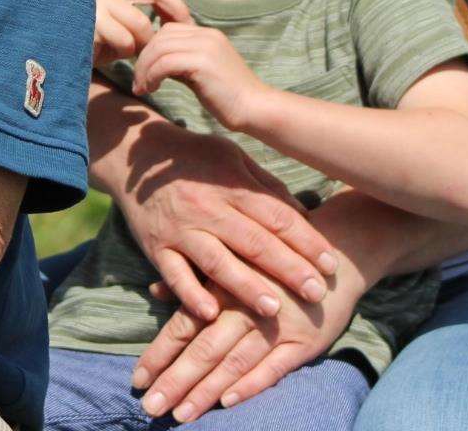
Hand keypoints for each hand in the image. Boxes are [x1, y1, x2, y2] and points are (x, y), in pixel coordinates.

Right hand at [93, 0, 189, 66]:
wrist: (57, 54)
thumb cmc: (91, 43)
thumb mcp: (118, 26)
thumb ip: (140, 19)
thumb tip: (177, 24)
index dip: (175, 5)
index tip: (186, 24)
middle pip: (152, 5)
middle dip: (159, 32)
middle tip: (160, 48)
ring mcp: (97, 4)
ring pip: (140, 26)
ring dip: (137, 46)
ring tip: (121, 52)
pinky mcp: (91, 23)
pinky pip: (125, 42)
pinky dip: (121, 53)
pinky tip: (104, 54)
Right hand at [114, 117, 336, 320]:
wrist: (136, 155)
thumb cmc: (195, 158)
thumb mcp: (233, 157)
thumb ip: (266, 186)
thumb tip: (302, 216)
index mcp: (232, 184)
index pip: (277, 216)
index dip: (306, 240)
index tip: (331, 264)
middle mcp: (208, 207)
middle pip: (254, 241)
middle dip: (288, 269)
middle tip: (317, 293)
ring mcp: (181, 228)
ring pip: (217, 261)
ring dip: (246, 286)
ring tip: (273, 309)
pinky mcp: (157, 246)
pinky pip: (174, 273)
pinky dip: (190, 294)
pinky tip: (210, 313)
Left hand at [129, 272, 361, 422]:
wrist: (333, 258)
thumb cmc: (272, 263)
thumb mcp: (232, 262)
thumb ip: (193, 281)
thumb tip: (154, 291)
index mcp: (223, 288)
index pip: (183, 326)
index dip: (159, 355)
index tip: (137, 381)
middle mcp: (245, 308)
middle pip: (204, 349)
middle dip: (175, 381)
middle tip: (151, 408)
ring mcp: (275, 327)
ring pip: (234, 363)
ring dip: (206, 391)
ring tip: (181, 414)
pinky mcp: (303, 343)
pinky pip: (273, 368)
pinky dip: (250, 384)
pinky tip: (227, 402)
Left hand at [131, 22, 268, 129]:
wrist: (255, 108)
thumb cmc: (228, 97)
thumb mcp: (200, 73)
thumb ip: (180, 64)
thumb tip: (153, 65)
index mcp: (207, 34)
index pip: (168, 30)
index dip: (150, 48)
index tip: (144, 71)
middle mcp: (206, 35)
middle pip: (160, 36)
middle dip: (143, 59)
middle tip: (138, 82)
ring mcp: (205, 46)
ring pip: (159, 48)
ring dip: (144, 69)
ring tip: (142, 88)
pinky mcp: (203, 62)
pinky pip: (165, 63)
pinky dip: (152, 75)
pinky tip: (152, 89)